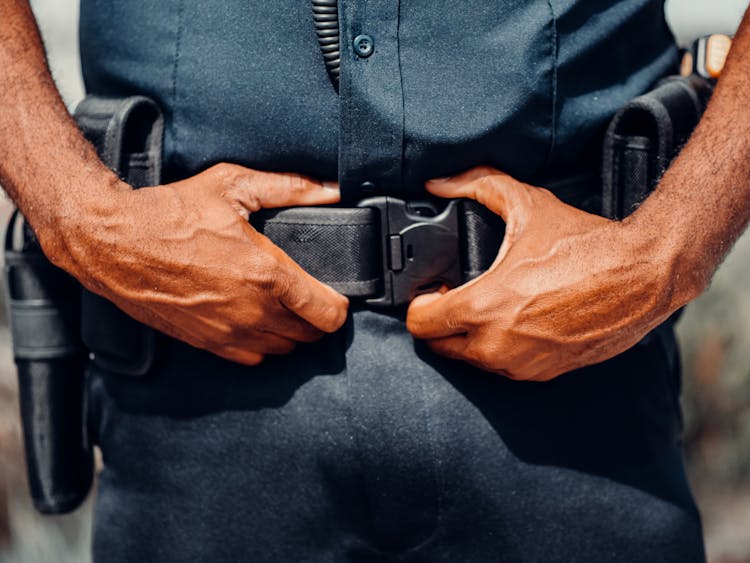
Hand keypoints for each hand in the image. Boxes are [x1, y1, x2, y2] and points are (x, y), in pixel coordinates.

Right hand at [44, 163, 348, 365]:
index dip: (341, 307)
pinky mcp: (207, 343)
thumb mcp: (233, 186)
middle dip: (317, 318)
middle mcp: (252, 310)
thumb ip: (291, 188)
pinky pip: (252, 359)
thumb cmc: (171, 213)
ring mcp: (229, 331)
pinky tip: (256, 321)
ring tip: (286, 309)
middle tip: (311, 297)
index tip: (339, 296)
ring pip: (282, 349)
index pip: (328, 313)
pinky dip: (262, 345)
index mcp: (266, 274)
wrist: (115, 243)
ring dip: (291, 333)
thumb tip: (331, 189)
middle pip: (309, 334)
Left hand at [406, 166, 682, 380]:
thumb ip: (477, 186)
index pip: (419, 324)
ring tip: (487, 307)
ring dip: (469, 338)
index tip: (433, 290)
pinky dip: (499, 349)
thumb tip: (440, 182)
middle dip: (440, 323)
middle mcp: (496, 344)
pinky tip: (514, 321)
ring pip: (470, 360)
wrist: (642, 275)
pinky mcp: (542, 373)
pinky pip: (503, 367)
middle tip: (456, 297)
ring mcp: (520, 363)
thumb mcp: (527, 202)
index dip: (419, 303)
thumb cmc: (586, 244)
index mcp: (483, 307)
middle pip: (438, 347)